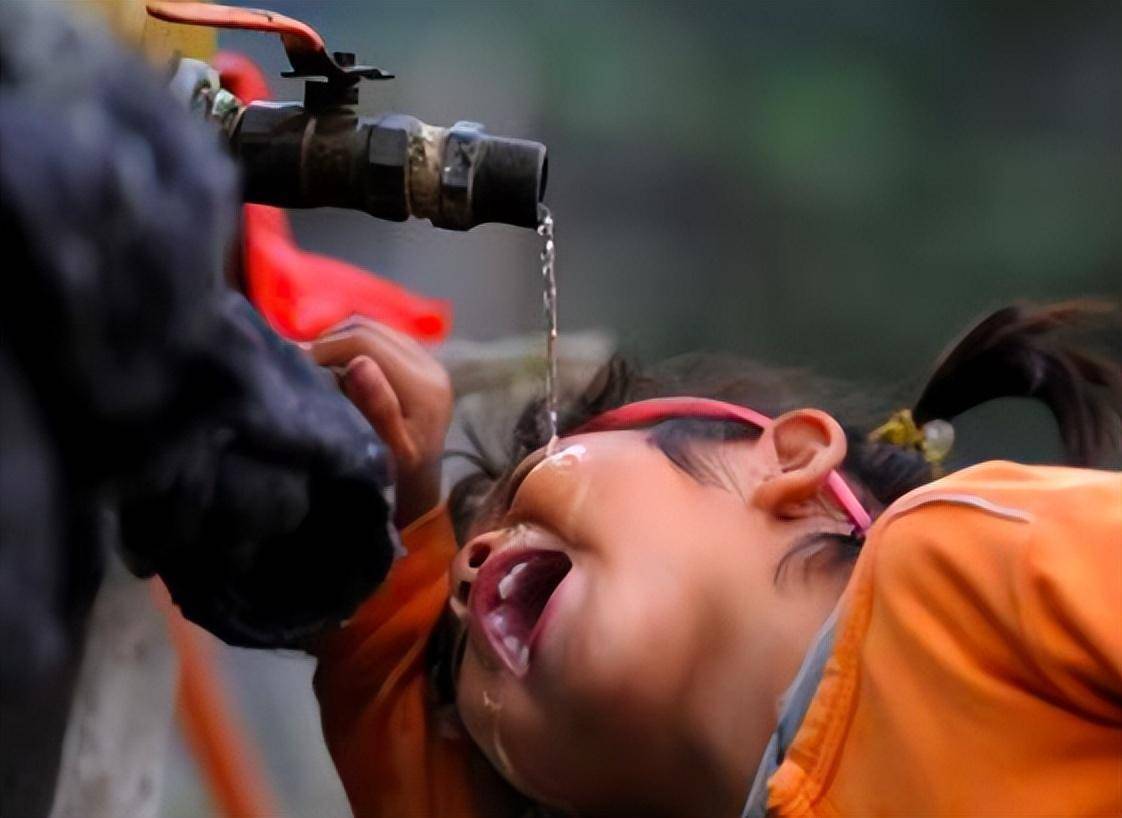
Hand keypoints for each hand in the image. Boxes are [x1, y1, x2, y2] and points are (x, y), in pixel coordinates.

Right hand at [309, 317, 452, 527]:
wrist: (423, 479)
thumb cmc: (403, 472)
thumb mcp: (392, 449)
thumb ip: (378, 408)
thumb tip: (358, 363)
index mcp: (423, 385)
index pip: (368, 343)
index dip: (329, 347)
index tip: (298, 361)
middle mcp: (430, 365)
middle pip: (371, 330)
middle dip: (331, 340)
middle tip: (301, 359)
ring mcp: (427, 360)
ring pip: (376, 328)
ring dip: (341, 338)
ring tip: (315, 359)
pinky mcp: (419, 361)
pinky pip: (382, 337)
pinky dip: (354, 342)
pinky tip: (335, 360)